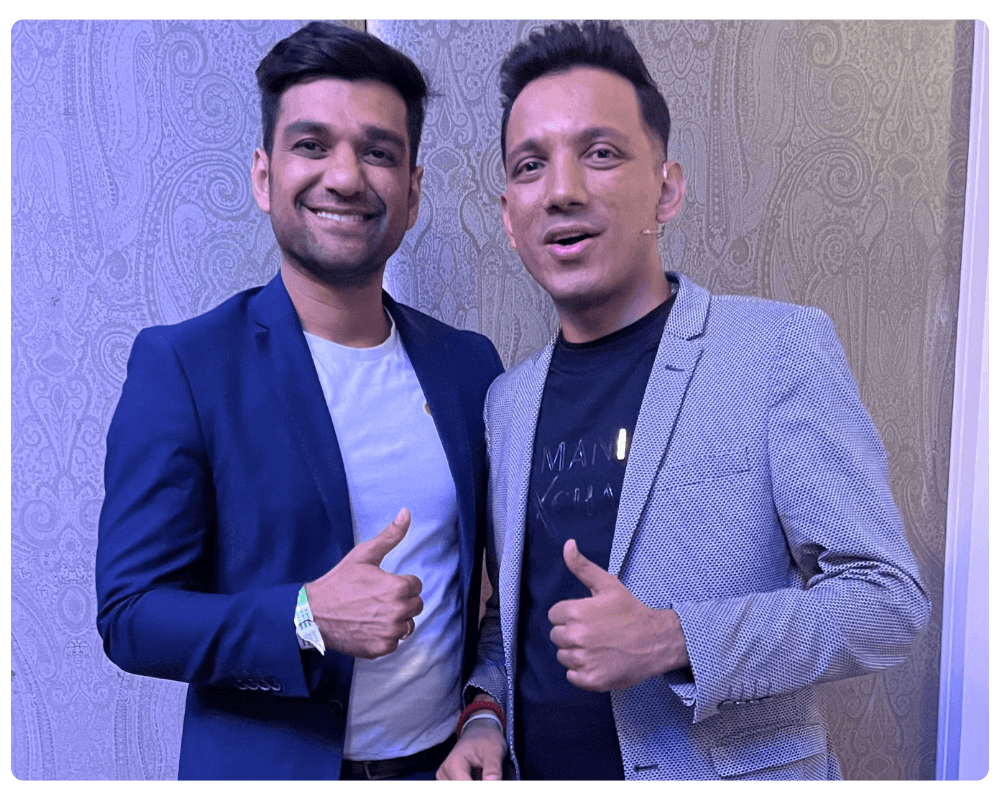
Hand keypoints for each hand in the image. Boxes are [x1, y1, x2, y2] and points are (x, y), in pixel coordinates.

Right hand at [305, 509, 421, 658]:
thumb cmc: (339, 582)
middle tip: (377, 598)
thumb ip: (390, 535)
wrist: (314, 612)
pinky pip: (395, 642)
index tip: (382, 584)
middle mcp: (398, 612)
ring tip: (373, 613)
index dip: (400, 582)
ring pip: (407, 625)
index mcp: (398, 587)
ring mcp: (389, 633)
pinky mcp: (380, 648)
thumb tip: (406, 513)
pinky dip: (384, 636)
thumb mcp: (364, 554)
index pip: (416, 585)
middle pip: (415, 606)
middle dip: (401, 601)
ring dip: (395, 619)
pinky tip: (368, 626)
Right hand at [436, 710, 504, 780]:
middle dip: (479, 782)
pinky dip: (468, 782)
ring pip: (455, 786)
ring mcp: (443, 779)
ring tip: (484, 776)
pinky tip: (478, 778)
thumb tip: (492, 783)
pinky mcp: (446, 781)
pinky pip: (455, 785)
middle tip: (488, 777)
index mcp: (454, 764)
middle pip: (459, 787)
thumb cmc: (486, 739)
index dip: (482, 784)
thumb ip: (493, 769)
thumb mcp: (494, 750)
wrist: (479, 731)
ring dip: (473, 785)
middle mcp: (443, 773)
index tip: (491, 780)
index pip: (464, 785)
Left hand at [548, 539, 689, 691]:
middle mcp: (576, 636)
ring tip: (599, 647)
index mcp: (575, 612)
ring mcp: (583, 660)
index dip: (569, 615)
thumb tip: (567, 544)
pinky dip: (582, 672)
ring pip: (564, 657)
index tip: (587, 617)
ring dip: (577, 653)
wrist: (656, 641)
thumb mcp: (607, 584)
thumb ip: (582, 566)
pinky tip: (599, 662)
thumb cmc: (631, 611)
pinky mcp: (590, 680)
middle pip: (557, 636)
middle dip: (571, 634)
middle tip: (595, 632)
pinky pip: (572, 676)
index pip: (554, 615)